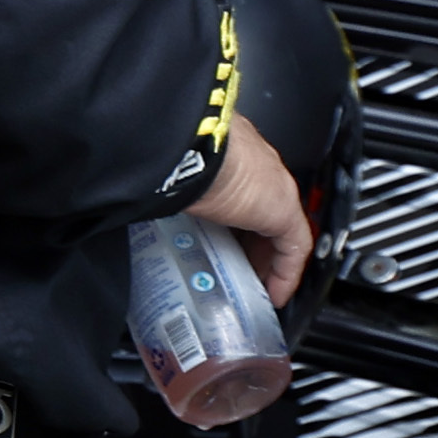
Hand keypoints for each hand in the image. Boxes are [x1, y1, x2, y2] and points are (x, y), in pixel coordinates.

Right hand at [183, 110, 312, 312]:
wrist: (193, 144)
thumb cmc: (175, 147)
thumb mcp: (174, 169)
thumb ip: (172, 183)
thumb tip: (143, 196)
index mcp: (232, 151)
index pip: (244, 191)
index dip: (237, 221)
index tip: (225, 242)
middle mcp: (258, 167)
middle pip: (266, 215)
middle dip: (253, 245)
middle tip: (237, 270)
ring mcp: (274, 188)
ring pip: (281, 232)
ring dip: (267, 262)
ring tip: (252, 285)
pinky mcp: (283, 212)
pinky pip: (293, 250)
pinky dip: (285, 275)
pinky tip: (273, 293)